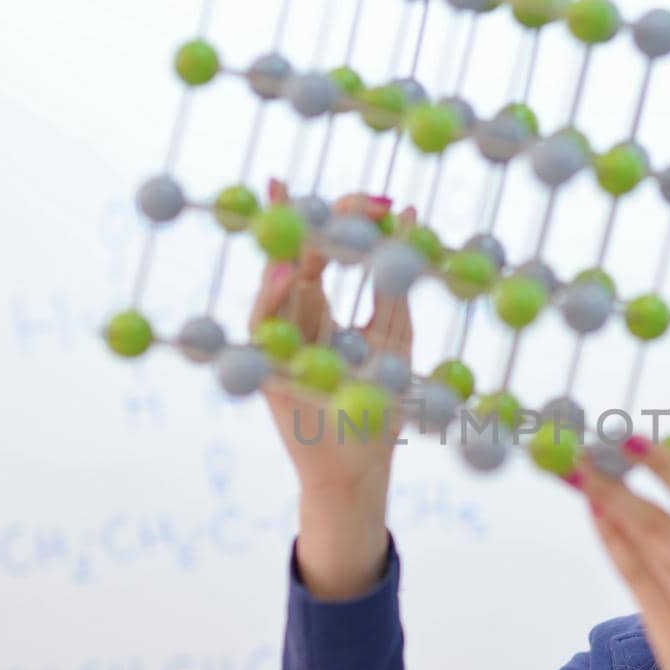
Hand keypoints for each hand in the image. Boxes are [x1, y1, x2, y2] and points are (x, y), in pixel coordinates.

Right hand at [249, 177, 418, 504]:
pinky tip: (290, 271)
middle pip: (295, 253)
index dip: (347, 216)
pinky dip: (272, 297)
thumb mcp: (395, 335)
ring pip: (273, 282)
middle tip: (363, 198)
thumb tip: (407, 215)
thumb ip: (394, 280)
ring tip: (308, 209)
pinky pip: (262, 327)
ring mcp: (274, 342)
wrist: (360, 471)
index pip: (322, 247)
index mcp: (318, 307)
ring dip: (291, 245)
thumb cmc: (378, 406)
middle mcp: (290, 317)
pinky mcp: (266, 370)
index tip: (384, 197)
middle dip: (322, 217)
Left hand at [573, 435, 669, 669]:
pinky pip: (634, 581)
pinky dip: (614, 545)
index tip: (628, 436)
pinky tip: (597, 518)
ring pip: (644, 549)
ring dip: (608, 509)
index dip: (662, 465)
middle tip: (584, 451)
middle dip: (617, 484)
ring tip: (581, 476)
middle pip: (662, 522)